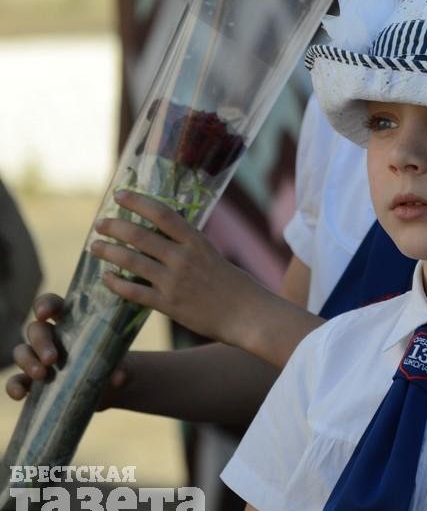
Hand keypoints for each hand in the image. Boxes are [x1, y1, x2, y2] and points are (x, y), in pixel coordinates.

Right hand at [6, 294, 127, 409]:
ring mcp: (39, 358)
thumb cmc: (113, 364)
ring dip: (27, 362)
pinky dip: (13, 386)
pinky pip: (16, 381)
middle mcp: (52, 337)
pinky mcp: (33, 381)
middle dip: (40, 342)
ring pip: (21, 351)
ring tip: (41, 375)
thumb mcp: (121, 363)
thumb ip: (121, 367)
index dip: (45, 305)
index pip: (53, 304)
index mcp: (72, 322)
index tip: (44, 314)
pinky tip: (19, 394)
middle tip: (51, 359)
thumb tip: (118, 377)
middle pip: (36, 330)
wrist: (109, 389)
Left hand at [90, 190, 261, 345]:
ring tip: (95, 246)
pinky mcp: (168, 304)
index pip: (162, 214)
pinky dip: (116, 283)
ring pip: (131, 261)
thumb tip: (164, 237)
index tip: (119, 195)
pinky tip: (106, 278)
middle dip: (115, 227)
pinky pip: (133, 292)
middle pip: (140, 235)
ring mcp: (174, 281)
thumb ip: (190, 247)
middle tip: (100, 223)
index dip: (138, 202)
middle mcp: (183, 258)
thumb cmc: (235, 286)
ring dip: (109, 252)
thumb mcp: (214, 256)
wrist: (246, 315)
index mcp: (197, 242)